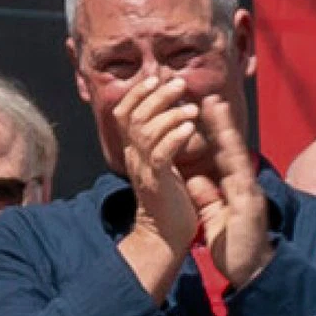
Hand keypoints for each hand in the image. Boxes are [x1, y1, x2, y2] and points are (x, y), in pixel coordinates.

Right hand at [112, 72, 205, 290]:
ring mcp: (143, 170)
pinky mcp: (158, 183)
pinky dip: (175, 138)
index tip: (155, 78)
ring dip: (169, 114)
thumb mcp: (161, 167)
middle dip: (156, 96)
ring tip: (191, 108)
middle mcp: (134, 157)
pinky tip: (190, 129)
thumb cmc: (170, 202)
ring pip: (146, 132)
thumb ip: (161, 144)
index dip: (137, 93)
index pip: (124, 114)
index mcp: (134, 152)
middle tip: (178, 84)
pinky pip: (161, 155)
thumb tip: (170, 119)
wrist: (165, 237)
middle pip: (133, 117)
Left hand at [196, 95, 275, 287]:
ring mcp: (249, 195)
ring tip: (219, 111)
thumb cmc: (232, 245)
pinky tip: (229, 147)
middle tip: (211, 97)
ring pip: (238, 158)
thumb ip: (208, 196)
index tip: (203, 109)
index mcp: (235, 188)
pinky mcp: (249, 208)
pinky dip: (234, 163)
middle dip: (222, 124)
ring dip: (229, 133)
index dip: (214, 132)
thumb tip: (196, 177)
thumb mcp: (215, 216)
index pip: (223, 154)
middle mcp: (245, 186)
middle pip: (232, 149)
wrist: (250, 273)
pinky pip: (241, 182)